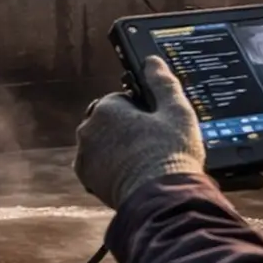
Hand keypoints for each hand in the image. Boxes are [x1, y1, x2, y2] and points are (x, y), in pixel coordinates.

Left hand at [73, 57, 205, 208]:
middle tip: (152, 145)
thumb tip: (152, 62)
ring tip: (144, 162)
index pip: (122, 100)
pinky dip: (111, 169)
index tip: (156, 125)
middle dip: (126, 129)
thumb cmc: (170, 154)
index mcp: (107, 108)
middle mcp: (88, 129)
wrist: (161, 201)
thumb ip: (163, 82)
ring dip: (117, 150)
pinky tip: (132, 175)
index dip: (142, 112)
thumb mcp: (176, 111)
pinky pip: (98, 167)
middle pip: (109, 122)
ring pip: (103, 145)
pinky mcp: (87, 180)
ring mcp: (85, 156)